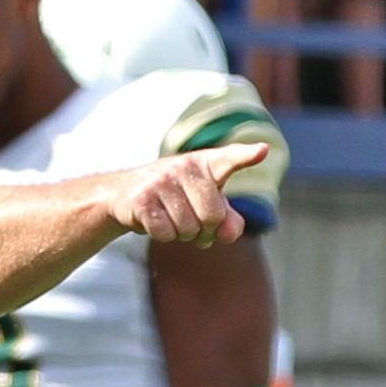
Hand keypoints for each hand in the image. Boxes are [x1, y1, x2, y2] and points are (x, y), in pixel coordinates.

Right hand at [105, 140, 263, 247]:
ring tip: (171, 220)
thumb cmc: (175, 198)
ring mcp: (160, 182)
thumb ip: (228, 219)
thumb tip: (230, 234)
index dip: (245, 157)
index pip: (228, 159)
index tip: (262, 151)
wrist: (123, 195)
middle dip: (205, 231)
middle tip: (194, 225)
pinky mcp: (141, 200)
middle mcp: (183, 166)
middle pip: (212, 216)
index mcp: (205, 163)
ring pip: (187, 228)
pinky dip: (163, 235)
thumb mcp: (205, 204)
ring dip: (182, 235)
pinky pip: (165, 232)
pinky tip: (154, 221)